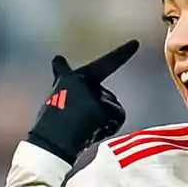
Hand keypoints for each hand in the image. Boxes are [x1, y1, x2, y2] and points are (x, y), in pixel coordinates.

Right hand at [27, 39, 139, 163]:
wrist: (50, 143)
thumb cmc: (52, 124)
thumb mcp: (56, 97)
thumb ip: (65, 79)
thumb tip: (58, 58)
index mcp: (70, 78)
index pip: (98, 64)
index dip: (121, 54)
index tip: (137, 43)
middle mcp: (82, 80)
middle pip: (107, 98)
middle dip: (99, 112)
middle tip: (80, 123)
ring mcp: (93, 92)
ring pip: (113, 107)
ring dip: (103, 121)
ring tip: (83, 127)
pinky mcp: (101, 105)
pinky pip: (117, 118)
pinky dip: (108, 127)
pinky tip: (91, 130)